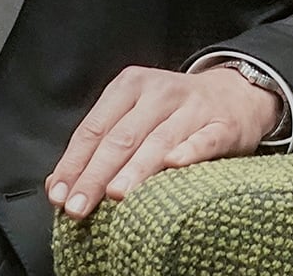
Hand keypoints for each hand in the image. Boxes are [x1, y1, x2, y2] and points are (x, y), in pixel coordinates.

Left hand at [45, 64, 279, 218]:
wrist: (234, 94)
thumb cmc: (172, 113)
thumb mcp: (134, 115)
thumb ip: (99, 145)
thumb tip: (57, 185)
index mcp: (130, 86)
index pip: (95, 128)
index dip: (74, 163)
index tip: (59, 194)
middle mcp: (159, 92)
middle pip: (122, 137)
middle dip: (96, 175)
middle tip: (78, 206)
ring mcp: (193, 107)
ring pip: (159, 140)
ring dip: (135, 169)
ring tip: (115, 195)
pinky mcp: (222, 125)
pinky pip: (204, 140)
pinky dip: (189, 151)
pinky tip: (173, 165)